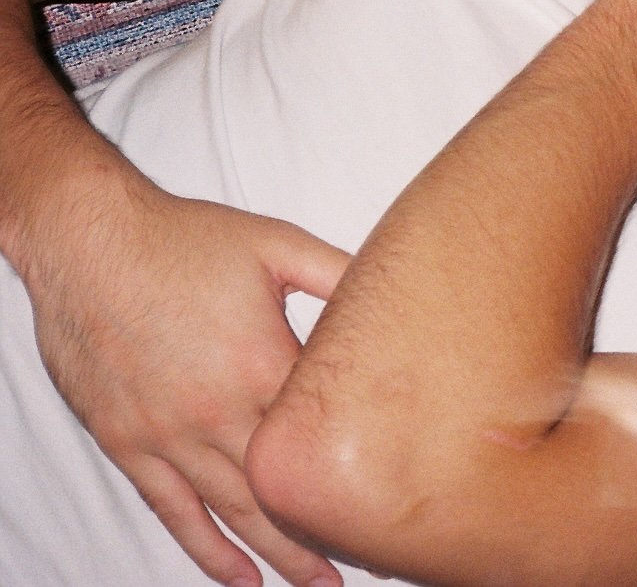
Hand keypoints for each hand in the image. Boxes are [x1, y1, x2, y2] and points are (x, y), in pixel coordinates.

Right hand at [23, 174, 349, 586]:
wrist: (91, 240)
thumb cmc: (184, 239)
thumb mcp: (278, 246)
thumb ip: (339, 274)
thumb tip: (390, 289)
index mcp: (265, 364)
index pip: (322, 437)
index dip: (357, 471)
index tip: (390, 503)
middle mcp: (218, 411)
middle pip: (283, 490)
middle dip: (321, 534)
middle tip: (357, 568)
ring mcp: (169, 434)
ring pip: (232, 511)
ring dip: (274, 553)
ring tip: (312, 583)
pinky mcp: (128, 443)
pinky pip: (172, 509)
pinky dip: (205, 547)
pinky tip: (236, 574)